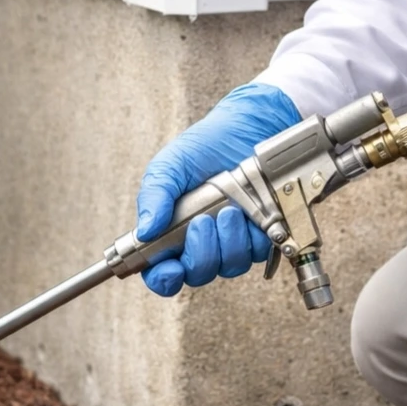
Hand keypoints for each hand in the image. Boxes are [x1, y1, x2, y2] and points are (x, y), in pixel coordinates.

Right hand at [137, 82, 301, 295]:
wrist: (249, 127)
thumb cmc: (205, 146)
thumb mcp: (171, 165)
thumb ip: (155, 195)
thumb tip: (145, 230)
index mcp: (173, 232)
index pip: (164, 273)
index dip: (165, 278)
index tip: (170, 268)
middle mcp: (203, 242)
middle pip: (198, 274)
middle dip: (201, 253)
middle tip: (203, 221)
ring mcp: (233, 241)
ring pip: (230, 266)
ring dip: (229, 242)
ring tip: (230, 211)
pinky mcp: (261, 235)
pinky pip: (258, 252)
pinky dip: (254, 236)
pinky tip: (251, 212)